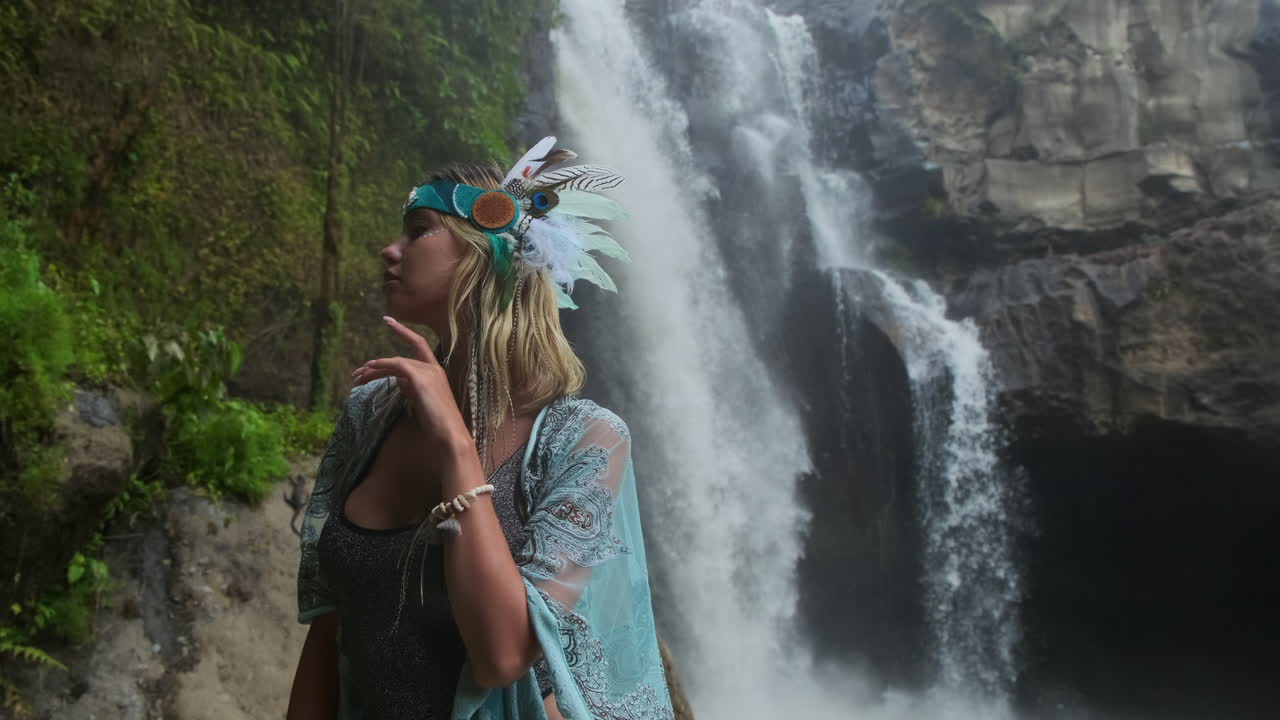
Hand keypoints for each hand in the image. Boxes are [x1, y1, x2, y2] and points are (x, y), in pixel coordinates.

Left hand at [351, 316, 471, 456]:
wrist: (450, 435)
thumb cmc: (438, 424)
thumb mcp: (422, 403)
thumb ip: (412, 389)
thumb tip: (399, 381)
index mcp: (436, 372)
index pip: (418, 344)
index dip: (403, 331)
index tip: (387, 320)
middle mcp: (434, 368)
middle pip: (400, 357)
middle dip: (377, 364)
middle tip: (357, 374)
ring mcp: (429, 372)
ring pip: (396, 362)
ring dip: (374, 370)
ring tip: (357, 378)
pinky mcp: (422, 379)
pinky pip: (398, 365)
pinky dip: (383, 366)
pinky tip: (370, 369)